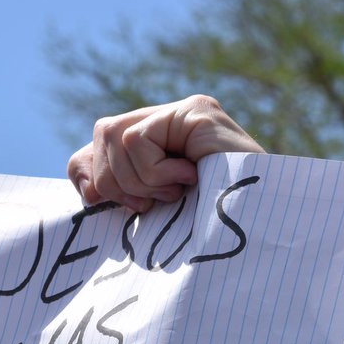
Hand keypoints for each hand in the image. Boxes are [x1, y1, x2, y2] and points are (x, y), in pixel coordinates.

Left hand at [68, 95, 264, 213]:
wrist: (258, 232)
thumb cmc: (208, 232)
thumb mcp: (153, 216)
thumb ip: (121, 195)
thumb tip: (85, 189)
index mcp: (158, 145)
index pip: (98, 143)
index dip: (89, 173)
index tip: (103, 202)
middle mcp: (169, 121)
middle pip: (102, 134)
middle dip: (115, 182)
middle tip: (151, 204)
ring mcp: (184, 112)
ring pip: (114, 135)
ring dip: (139, 179)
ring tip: (176, 192)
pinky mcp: (195, 110)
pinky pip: (136, 139)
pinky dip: (154, 172)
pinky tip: (188, 178)